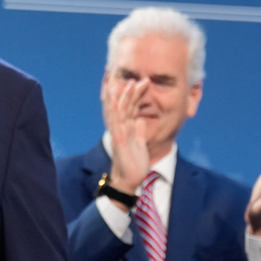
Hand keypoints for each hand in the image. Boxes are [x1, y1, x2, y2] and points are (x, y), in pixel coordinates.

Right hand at [103, 77, 149, 198]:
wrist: (129, 181)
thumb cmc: (133, 164)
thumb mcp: (140, 144)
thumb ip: (139, 132)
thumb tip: (141, 121)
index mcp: (127, 129)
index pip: (131, 108)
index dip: (136, 95)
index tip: (144, 83)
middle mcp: (121, 128)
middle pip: (126, 105)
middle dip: (133, 92)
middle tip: (143, 79)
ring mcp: (118, 133)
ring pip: (120, 111)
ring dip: (126, 97)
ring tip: (133, 83)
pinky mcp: (118, 139)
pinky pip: (117, 122)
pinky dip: (116, 109)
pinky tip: (118, 99)